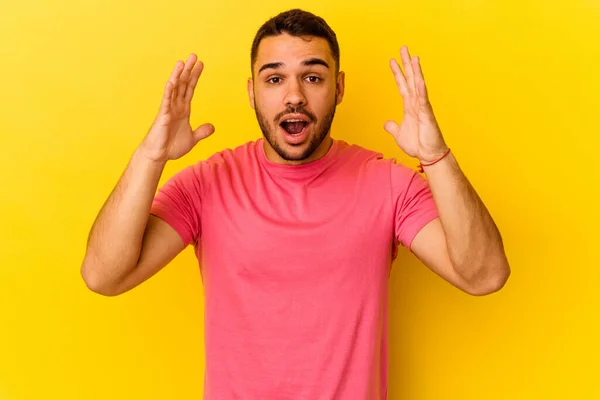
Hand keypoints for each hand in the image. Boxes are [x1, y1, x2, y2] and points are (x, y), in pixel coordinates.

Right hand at [139, 54, 214, 162]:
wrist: (159, 156)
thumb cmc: (172, 146)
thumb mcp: (192, 138)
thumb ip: (202, 131)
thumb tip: (212, 126)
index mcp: (183, 110)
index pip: (190, 89)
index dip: (196, 77)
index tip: (201, 64)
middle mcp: (176, 106)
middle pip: (183, 84)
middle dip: (189, 70)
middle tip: (194, 56)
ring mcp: (169, 109)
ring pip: (174, 89)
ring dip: (178, 76)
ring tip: (182, 62)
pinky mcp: (163, 116)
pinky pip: (166, 101)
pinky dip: (169, 91)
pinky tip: (172, 81)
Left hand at [384, 46, 447, 162]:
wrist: (428, 155)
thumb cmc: (417, 145)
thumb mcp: (399, 135)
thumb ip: (392, 127)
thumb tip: (386, 123)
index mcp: (409, 106)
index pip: (402, 85)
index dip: (397, 73)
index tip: (392, 60)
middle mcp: (416, 103)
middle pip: (410, 79)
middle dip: (406, 64)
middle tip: (403, 48)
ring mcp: (422, 107)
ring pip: (418, 85)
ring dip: (415, 71)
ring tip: (413, 57)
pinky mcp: (427, 114)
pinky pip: (423, 100)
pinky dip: (421, 89)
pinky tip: (419, 79)